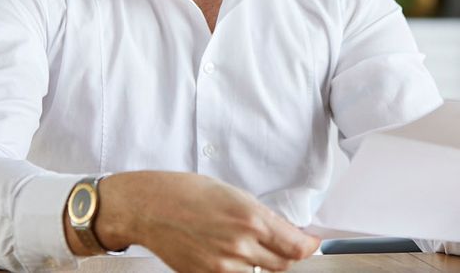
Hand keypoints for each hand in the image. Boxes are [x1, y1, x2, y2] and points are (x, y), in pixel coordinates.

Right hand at [96, 171, 319, 271]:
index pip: (295, 246)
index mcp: (251, 218)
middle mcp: (240, 244)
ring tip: (241, 244)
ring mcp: (223, 266)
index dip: (308, 247)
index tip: (310, 243)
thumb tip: (283, 231)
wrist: (148, 207)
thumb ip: (260, 216)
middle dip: (286, 255)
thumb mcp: (232, 194)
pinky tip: (226, 253)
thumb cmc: (185, 193)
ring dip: (259, 263)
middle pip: (282, 265)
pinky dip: (237, 269)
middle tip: (281, 244)